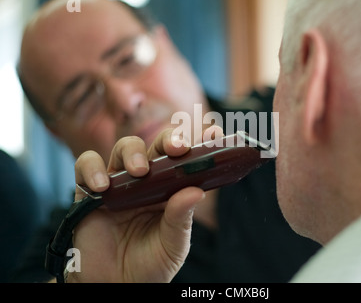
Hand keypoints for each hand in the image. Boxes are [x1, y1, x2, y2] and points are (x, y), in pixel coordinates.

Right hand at [69, 126, 220, 281]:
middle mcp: (146, 181)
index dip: (200, 142)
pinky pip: (86, 166)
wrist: (116, 286)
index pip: (185, 159)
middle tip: (177, 148)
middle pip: (156, 145)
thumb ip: (181, 218)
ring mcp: (119, 184)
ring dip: (132, 152)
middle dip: (168, 140)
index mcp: (170, 189)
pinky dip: (92, 169)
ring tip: (139, 172)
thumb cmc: (150, 264)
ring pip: (124, 148)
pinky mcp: (90, 192)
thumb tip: (195, 191)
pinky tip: (103, 186)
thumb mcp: (173, 244)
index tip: (215, 133)